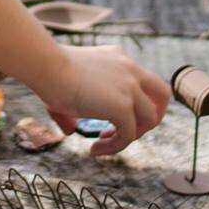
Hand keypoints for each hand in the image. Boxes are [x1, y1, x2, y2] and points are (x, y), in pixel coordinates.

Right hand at [28, 44, 170, 156]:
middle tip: (129, 131)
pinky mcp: (122, 105)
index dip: (133, 103)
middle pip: (162, 95)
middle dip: (150, 117)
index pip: (142, 81)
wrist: (46, 65)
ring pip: (150, 119)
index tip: (110, 116)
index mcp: (118, 59)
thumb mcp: (67, 85)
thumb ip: (73, 108)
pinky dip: (115, 146)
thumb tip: (70, 130)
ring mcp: (129, 86)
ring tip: (106, 143)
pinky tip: (95, 149)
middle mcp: (129, 69)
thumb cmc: (47, 73)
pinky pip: (129, 134)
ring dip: (132, 135)